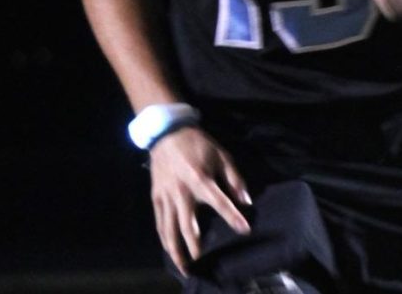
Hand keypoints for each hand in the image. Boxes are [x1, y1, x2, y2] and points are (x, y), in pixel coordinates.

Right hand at [149, 127, 250, 274]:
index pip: (220, 202)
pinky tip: (170, 249)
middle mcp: (182, 192)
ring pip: (169, 229)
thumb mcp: (222, 156)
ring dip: (175, 250)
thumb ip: (235, 179)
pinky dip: (164, 238)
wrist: (168, 135)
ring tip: (183, 266)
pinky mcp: (156, 198)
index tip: (244, 230)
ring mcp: (166, 197)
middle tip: (201, 263)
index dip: (233, 216)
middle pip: (188, 225)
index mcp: (201, 179)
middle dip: (194, 246)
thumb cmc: (199, 145)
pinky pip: (160, 223)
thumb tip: (246, 200)